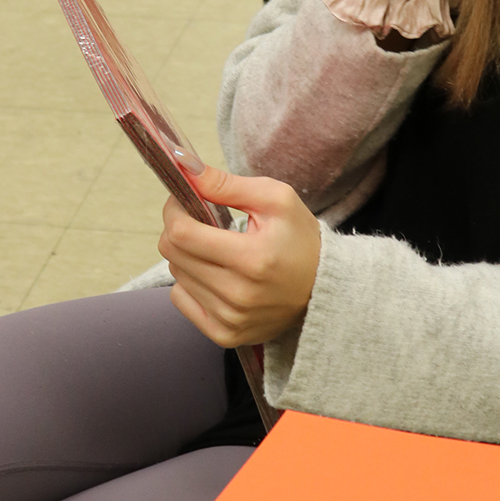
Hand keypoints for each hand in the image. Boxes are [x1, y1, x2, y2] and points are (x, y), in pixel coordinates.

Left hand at [159, 164, 321, 347]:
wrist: (326, 289)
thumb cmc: (301, 239)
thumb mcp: (275, 199)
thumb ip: (227, 184)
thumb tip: (183, 165)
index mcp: (252, 258)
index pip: (182, 233)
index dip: (174, 211)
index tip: (183, 201)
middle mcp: (239, 295)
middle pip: (173, 255)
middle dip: (178, 231)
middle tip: (199, 222)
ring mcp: (230, 319)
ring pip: (176, 276)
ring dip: (188, 257)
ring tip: (216, 251)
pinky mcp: (225, 335)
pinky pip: (182, 302)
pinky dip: (190, 284)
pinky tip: (215, 277)